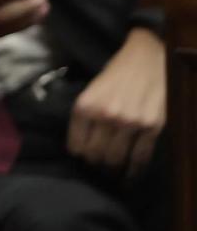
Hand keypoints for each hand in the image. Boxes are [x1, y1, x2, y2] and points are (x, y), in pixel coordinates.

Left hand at [68, 27, 164, 178]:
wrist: (147, 57)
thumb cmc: (116, 72)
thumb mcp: (91, 91)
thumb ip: (86, 117)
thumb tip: (78, 147)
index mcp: (85, 106)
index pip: (77, 146)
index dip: (80, 155)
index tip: (84, 158)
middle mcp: (106, 116)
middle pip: (96, 156)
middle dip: (96, 163)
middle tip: (100, 164)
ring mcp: (131, 123)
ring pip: (117, 160)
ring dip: (114, 168)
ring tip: (114, 170)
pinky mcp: (152, 127)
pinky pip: (141, 158)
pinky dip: (134, 170)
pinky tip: (130, 173)